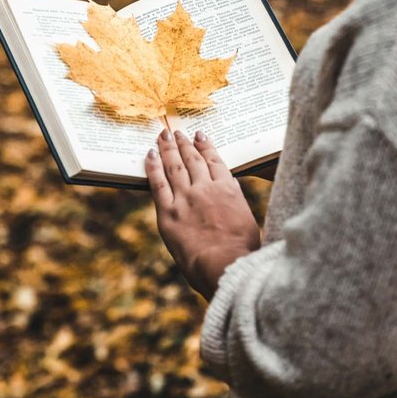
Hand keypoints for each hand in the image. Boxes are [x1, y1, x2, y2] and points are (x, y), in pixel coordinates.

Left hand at [145, 129, 260, 299]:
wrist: (225, 265)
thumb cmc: (241, 250)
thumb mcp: (246, 219)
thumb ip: (235, 200)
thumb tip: (229, 185)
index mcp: (227, 189)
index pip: (215, 161)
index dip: (206, 146)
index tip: (200, 136)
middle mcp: (205, 188)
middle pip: (192, 159)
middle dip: (184, 143)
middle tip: (177, 132)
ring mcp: (185, 198)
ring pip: (174, 166)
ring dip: (168, 148)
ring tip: (164, 136)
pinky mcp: (168, 213)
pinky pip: (158, 183)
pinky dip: (153, 166)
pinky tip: (150, 154)